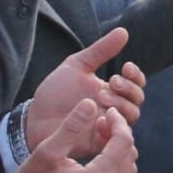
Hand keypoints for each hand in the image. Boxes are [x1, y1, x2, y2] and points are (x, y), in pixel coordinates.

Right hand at [11, 100, 136, 172]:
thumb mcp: (46, 152)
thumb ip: (71, 127)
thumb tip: (91, 103)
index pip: (124, 142)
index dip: (119, 122)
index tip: (107, 110)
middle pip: (129, 156)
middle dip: (119, 135)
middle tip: (100, 122)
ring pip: (127, 171)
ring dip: (118, 151)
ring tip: (98, 138)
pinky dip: (113, 167)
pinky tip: (95, 158)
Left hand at [25, 27, 143, 147]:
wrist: (34, 118)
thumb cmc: (56, 92)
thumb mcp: (77, 65)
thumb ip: (101, 50)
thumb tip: (124, 31)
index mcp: (111, 90)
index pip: (135, 83)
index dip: (136, 75)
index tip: (125, 66)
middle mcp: (113, 107)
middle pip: (137, 100)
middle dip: (128, 89)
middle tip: (110, 82)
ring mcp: (108, 125)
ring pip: (131, 117)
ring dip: (121, 105)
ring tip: (101, 98)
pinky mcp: (100, 142)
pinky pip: (116, 137)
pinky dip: (112, 126)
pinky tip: (99, 119)